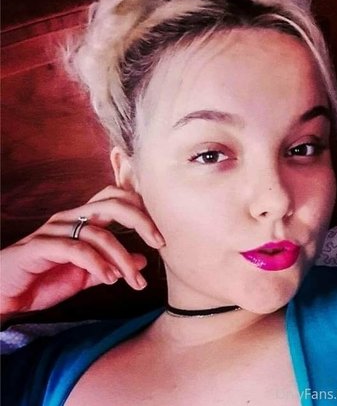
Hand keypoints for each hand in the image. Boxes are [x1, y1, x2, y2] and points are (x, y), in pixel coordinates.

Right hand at [0, 186, 163, 322]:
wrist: (5, 296)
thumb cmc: (45, 279)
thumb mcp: (87, 274)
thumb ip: (113, 264)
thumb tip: (144, 259)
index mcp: (83, 219)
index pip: (118, 198)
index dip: (142, 209)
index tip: (163, 234)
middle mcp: (71, 218)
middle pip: (113, 203)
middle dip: (141, 220)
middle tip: (160, 243)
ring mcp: (54, 230)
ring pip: (99, 233)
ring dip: (122, 258)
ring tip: (133, 280)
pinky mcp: (40, 247)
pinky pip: (76, 249)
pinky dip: (97, 264)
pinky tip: (111, 279)